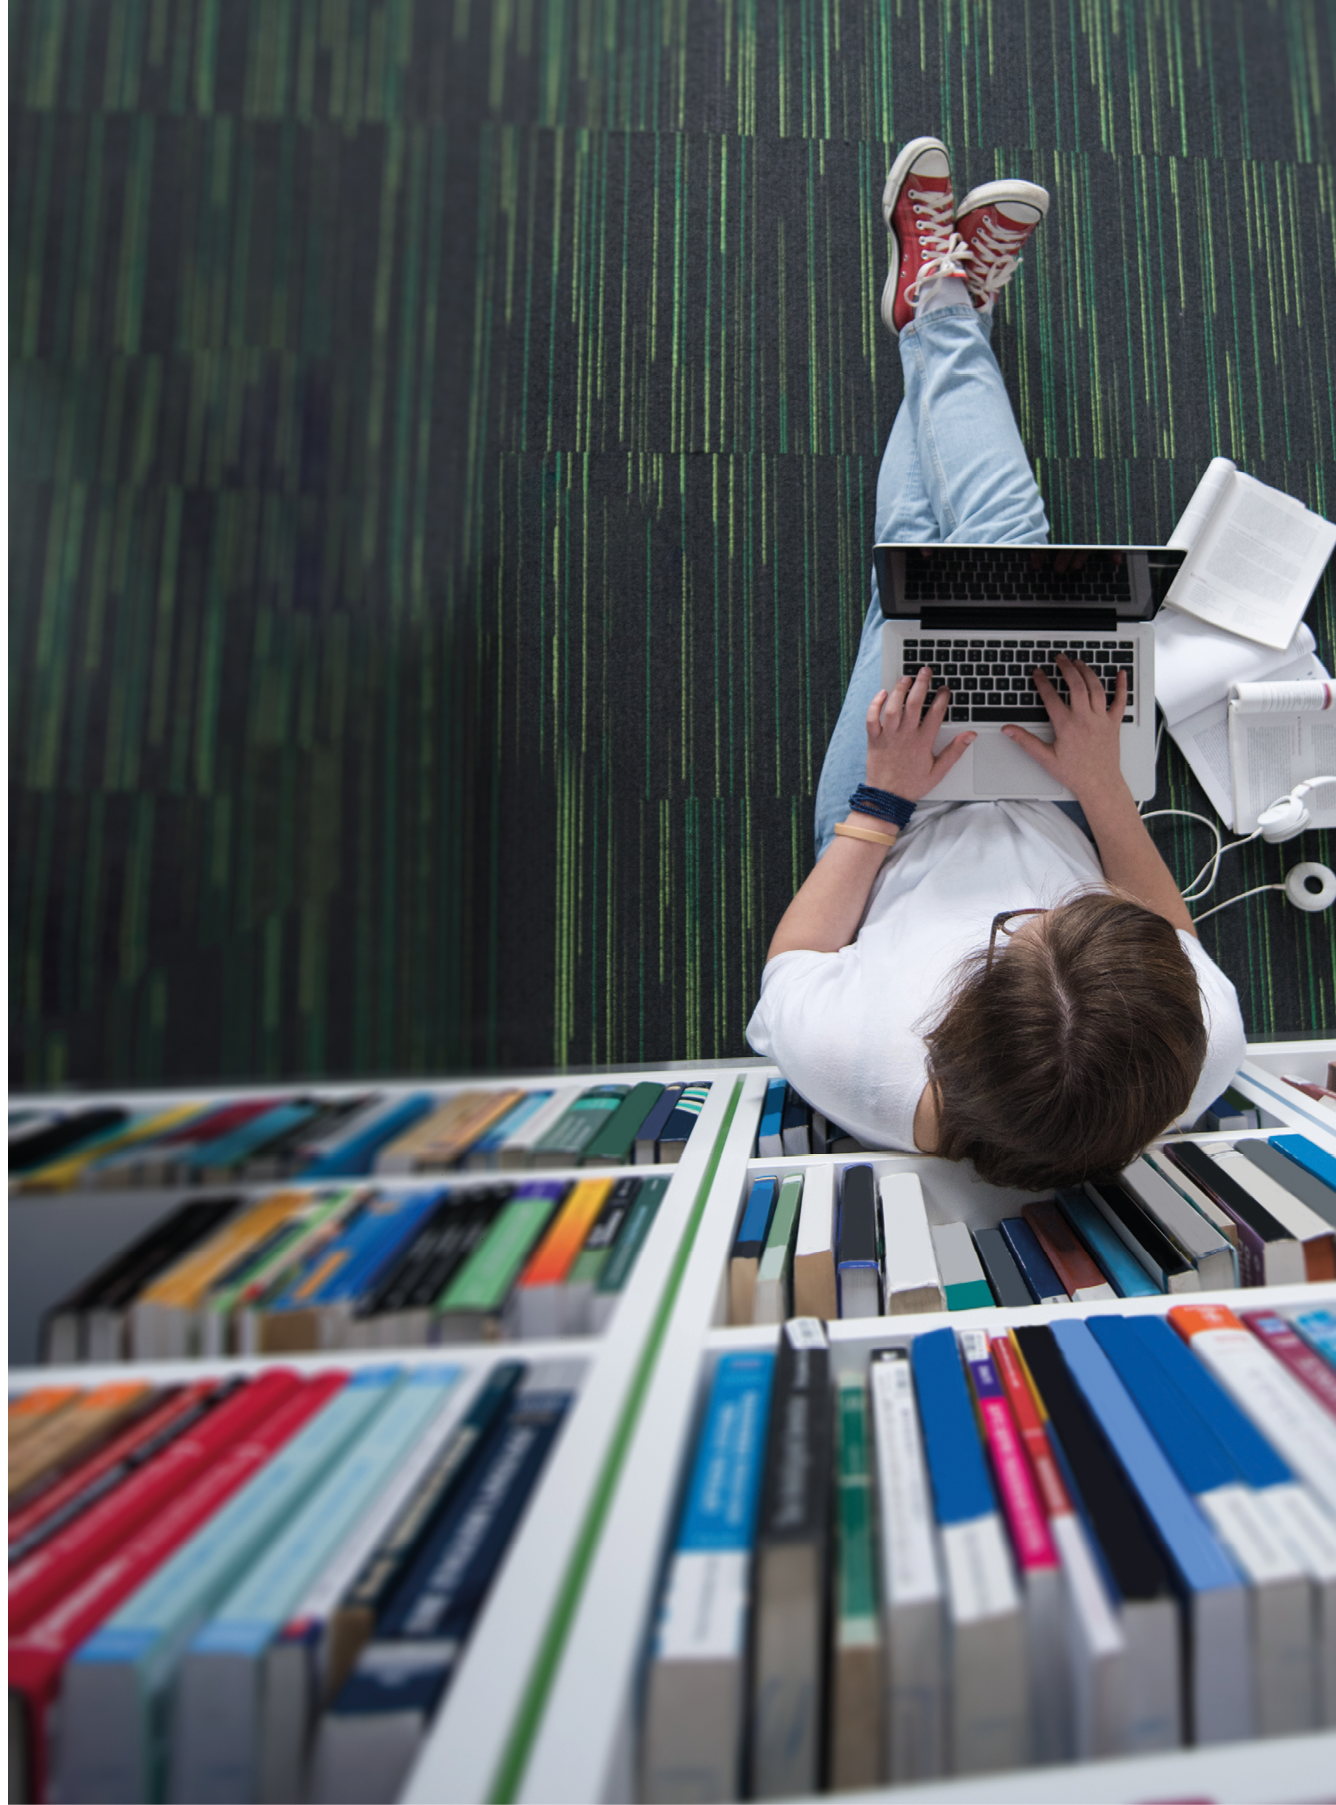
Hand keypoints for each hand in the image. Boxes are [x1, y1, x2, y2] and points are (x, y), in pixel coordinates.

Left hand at [864, 666, 975, 802]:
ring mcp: (888, 736)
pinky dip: (875, 704)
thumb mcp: (939, 770)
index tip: (944, 688)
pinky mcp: (874, 739)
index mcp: (923, 742)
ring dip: (899, 690)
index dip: (942, 697)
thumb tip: (970, 735)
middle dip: (921, 684)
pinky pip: (872, 718)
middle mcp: (906, 736)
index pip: (936, 713)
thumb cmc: (912, 784)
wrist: (887, 797)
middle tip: (925, 671)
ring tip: (906, 678)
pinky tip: (881, 693)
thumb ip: (955, 751)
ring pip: (893, 707)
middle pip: (914, 703)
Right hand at [1002, 653, 1126, 801]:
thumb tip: (1009, 730)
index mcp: (1067, 725)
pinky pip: (1120, 700)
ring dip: (1087, 671)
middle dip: (1066, 668)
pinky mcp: (1114, 723)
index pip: (1051, 697)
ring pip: (1096, 688)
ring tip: (1079, 662)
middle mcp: (1085, 718)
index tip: (1038, 673)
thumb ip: (1025, 741)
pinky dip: (1122, 686)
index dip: (1042, 682)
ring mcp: (1101, 719)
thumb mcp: (1045, 758)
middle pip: (1076, 685)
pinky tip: (1121, 674)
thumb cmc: (1075, 774)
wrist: (1100, 784)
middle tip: (1060, 658)